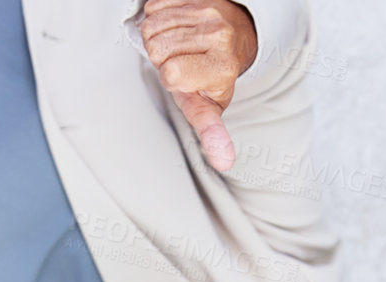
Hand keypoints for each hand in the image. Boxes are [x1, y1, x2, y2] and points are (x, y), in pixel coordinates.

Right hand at [141, 0, 256, 172]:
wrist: (233, 32)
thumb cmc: (212, 75)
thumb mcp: (211, 106)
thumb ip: (213, 132)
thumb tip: (224, 162)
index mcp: (222, 67)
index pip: (172, 73)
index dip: (171, 77)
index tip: (184, 77)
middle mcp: (218, 35)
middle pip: (158, 48)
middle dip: (162, 56)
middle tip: (180, 59)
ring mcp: (207, 9)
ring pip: (153, 25)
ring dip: (158, 36)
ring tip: (177, 43)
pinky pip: (155, 5)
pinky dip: (158, 15)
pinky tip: (175, 24)